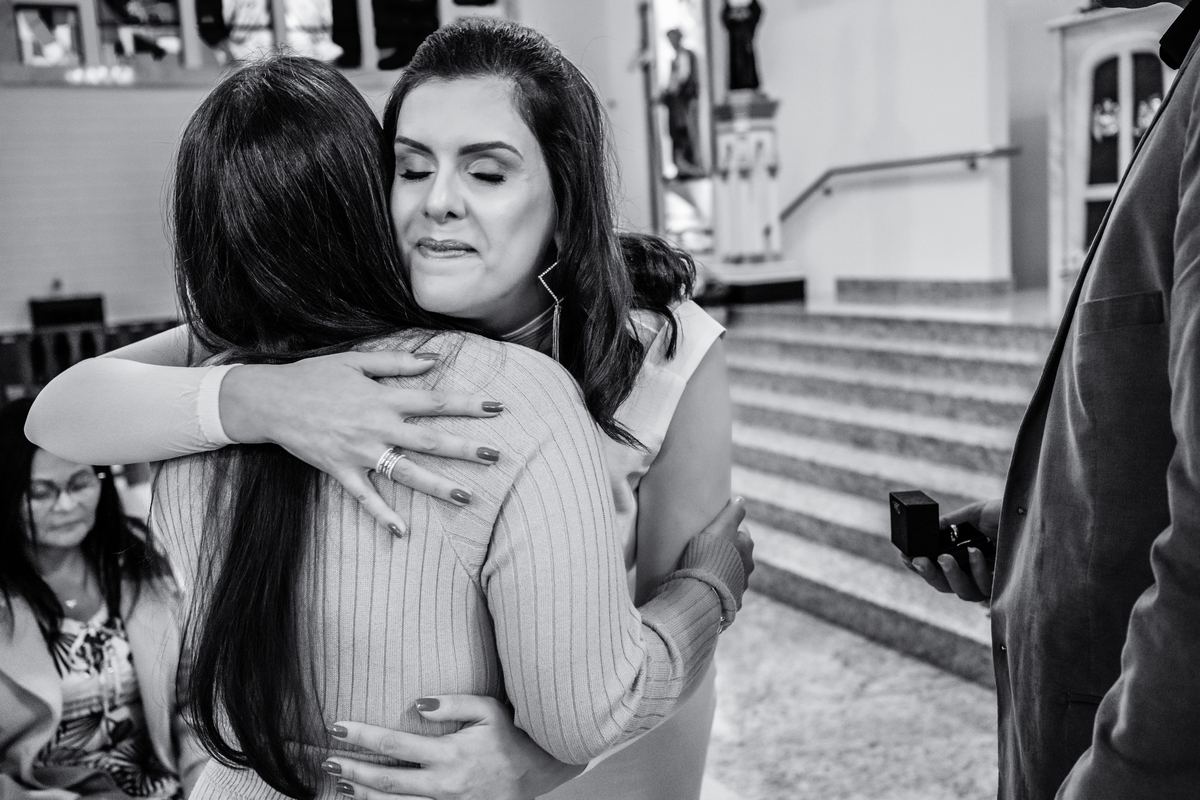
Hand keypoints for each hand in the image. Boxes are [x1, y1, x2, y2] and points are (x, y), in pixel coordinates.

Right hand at [220, 350, 505, 534]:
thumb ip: (398, 362)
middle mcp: (376, 425)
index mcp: (383, 397)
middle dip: (465, 448)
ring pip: (405, 472)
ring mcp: (359, 451)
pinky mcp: (340, 470)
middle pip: (429, 440)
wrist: (270, 400)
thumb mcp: (357, 360)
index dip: (468, 404)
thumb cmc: (316, 375)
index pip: (435, 401)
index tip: (499, 408)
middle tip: (497, 456)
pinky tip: (402, 532)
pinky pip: (365, 497)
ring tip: (466, 496)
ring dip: (437, 485)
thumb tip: (436, 359)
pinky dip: (382, 515)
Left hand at [325, 695, 583, 799]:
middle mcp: (443, 783)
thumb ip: (455, 703)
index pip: (395, 744)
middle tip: (328, 761)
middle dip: (354, 770)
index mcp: (449, 754)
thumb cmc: (510, 736)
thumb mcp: (489, 710)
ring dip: (365, 795)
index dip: (363, 736)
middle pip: (387, 780)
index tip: (338, 728)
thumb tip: (419, 702)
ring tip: (340, 784)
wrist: (536, 773)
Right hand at [700, 496, 753, 587]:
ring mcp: (740, 584)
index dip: (729, 528)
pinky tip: (707, 584)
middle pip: (738, 552)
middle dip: (727, 550)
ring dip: (724, 568)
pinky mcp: (732, 599)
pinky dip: (719, 585)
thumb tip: (740, 499)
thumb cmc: (711, 553)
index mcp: (747, 545)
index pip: (741, 532)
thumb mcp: (722, 525)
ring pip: (733, 572)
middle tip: (708, 547)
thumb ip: (733, 511)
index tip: (716, 528)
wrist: (705, 588)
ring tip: (706, 567)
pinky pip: (725, 589)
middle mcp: (748, 565)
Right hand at [902, 498, 1000, 601]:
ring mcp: (992, 582)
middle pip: (945, 585)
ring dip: (951, 575)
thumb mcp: (975, 514)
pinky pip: (986, 587)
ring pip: (964, 592)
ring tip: (945, 557)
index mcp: (965, 557)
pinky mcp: (1008, 587)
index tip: (904, 556)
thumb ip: (951, 522)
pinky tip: (976, 552)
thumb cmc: (1010, 514)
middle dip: (929, 574)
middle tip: (920, 560)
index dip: (919, 566)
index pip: (937, 568)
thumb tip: (929, 528)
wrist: (1036, 514)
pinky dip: (978, 570)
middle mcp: (977, 573)